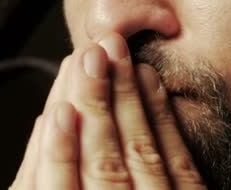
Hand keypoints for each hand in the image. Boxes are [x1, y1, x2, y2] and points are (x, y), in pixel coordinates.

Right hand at [9, 33, 205, 188]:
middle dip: (95, 107)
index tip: (54, 111)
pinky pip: (182, 162)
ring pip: (143, 155)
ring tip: (116, 57)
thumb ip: (60, 179)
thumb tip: (48, 126)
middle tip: (89, 54)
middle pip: (106, 165)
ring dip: (129, 102)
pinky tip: (152, 83)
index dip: (58, 154)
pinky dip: (165, 120)